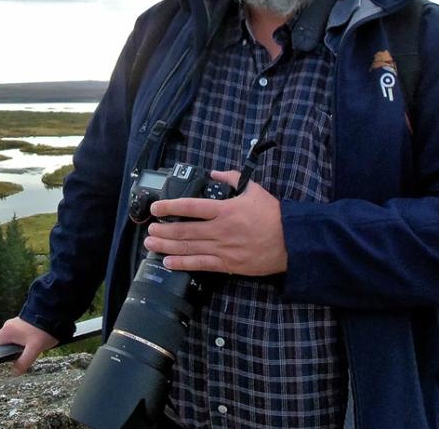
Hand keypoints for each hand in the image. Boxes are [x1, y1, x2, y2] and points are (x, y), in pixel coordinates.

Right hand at [0, 317, 57, 374]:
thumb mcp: (34, 350)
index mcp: (6, 332)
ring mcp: (16, 324)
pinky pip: (18, 335)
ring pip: (11, 340)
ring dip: (17, 347)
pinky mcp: (24, 323)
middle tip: (18, 358)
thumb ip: (23, 362)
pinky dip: (23, 341)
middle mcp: (8, 326)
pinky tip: (34, 344)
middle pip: (0, 344)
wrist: (54, 312)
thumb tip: (14, 372)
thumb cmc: (43, 330)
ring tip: (29, 351)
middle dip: (7, 353)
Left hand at [144, 169, 286, 275]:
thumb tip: (215, 173)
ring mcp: (223, 248)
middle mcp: (220, 229)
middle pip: (185, 230)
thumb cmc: (272, 215)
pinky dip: (183, 264)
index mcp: (225, 209)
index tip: (155, 208)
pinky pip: (201, 265)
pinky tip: (168, 262)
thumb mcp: (254, 190)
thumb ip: (232, 178)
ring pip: (189, 248)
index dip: (170, 206)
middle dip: (163, 230)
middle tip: (148, 230)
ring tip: (151, 244)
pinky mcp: (228, 264)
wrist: (291, 241)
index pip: (191, 206)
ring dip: (167, 246)